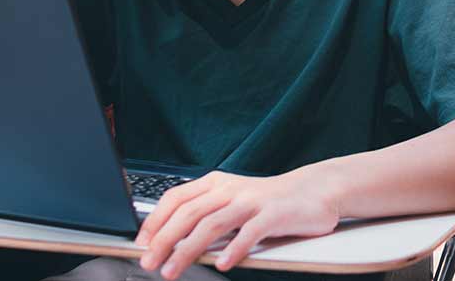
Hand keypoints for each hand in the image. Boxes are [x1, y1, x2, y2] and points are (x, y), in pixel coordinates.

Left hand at [136, 169, 339, 279]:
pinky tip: (221, 265)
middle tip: (148, 262)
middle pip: (188, 213)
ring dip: (188, 250)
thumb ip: (206, 216)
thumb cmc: (269, 202)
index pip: (176, 198)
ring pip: (212, 224)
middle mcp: (230, 189)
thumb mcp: (233, 202)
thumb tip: (169, 241)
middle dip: (164, 240)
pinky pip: (249, 233)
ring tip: (172, 270)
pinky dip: (233, 250)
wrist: (313, 191)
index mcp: (215, 184)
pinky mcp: (273, 214)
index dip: (155, 221)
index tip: (141, 243)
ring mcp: (251, 200)